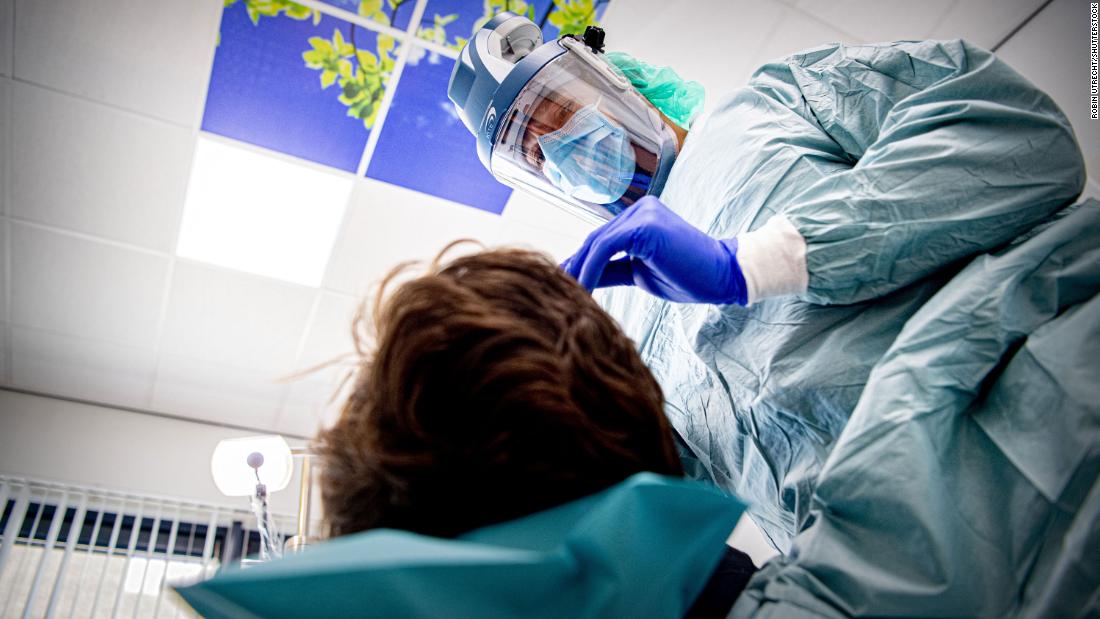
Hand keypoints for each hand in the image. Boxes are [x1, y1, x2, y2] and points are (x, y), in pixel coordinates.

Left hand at [562, 196, 747, 304]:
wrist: (723, 276)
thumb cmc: (687, 277)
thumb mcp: (639, 274)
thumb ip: (612, 271)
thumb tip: (581, 277)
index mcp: (640, 217)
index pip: (602, 240)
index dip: (581, 263)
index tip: (564, 284)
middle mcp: (640, 209)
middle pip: (595, 240)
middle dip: (575, 267)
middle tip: (558, 291)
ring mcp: (642, 214)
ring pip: (597, 243)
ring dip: (579, 271)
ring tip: (568, 296)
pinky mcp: (643, 226)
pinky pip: (605, 248)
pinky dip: (590, 270)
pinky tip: (582, 290)